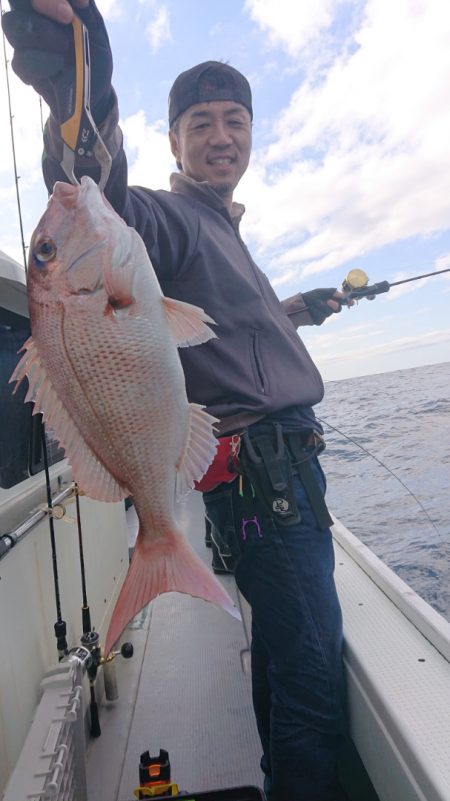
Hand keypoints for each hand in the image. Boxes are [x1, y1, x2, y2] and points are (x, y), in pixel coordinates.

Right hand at [2, 0, 112, 123]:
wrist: (96, 90)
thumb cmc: (94, 54)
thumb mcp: (96, 28)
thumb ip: (85, 10)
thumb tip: (79, 1)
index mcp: (47, 5)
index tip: (75, 6)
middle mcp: (31, 20)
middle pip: (16, 1)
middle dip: (43, 3)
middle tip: (67, 18)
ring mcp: (25, 44)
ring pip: (13, 26)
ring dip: (42, 33)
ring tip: (66, 45)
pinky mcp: (25, 69)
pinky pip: (20, 61)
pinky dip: (42, 62)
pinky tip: (59, 66)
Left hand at [302, 288, 348, 324]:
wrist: (297, 304)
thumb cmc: (309, 297)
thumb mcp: (320, 292)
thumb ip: (330, 292)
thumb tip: (341, 295)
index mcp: (331, 300)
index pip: (342, 302)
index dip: (348, 302)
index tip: (350, 301)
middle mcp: (329, 308)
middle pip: (338, 309)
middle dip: (334, 305)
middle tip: (328, 301)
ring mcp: (324, 315)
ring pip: (328, 314)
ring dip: (321, 307)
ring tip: (314, 303)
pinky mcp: (318, 321)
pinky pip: (321, 319)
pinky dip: (315, 312)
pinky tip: (310, 309)